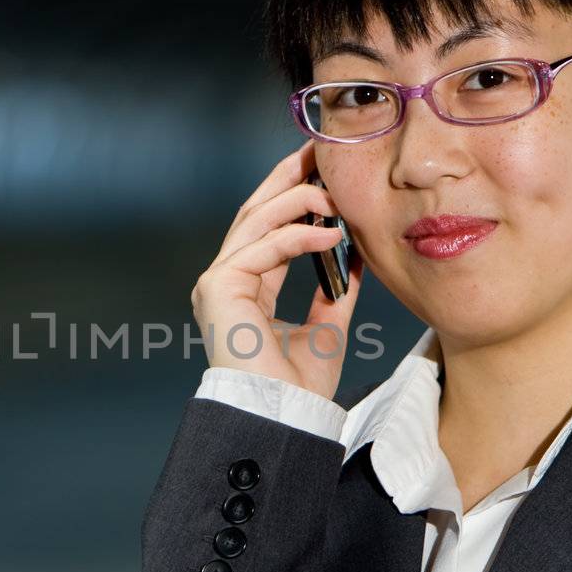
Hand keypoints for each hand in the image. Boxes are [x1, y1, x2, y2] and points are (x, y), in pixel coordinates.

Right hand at [190, 140, 364, 401]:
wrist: (285, 419)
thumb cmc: (299, 387)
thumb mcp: (326, 328)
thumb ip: (333, 291)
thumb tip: (354, 256)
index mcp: (244, 289)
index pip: (267, 228)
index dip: (293, 196)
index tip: (321, 172)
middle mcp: (225, 281)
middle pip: (255, 213)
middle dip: (287, 179)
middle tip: (318, 152)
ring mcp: (217, 283)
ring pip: (256, 221)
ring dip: (297, 200)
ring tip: (334, 193)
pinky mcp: (219, 288)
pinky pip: (264, 248)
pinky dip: (300, 236)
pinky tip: (333, 233)